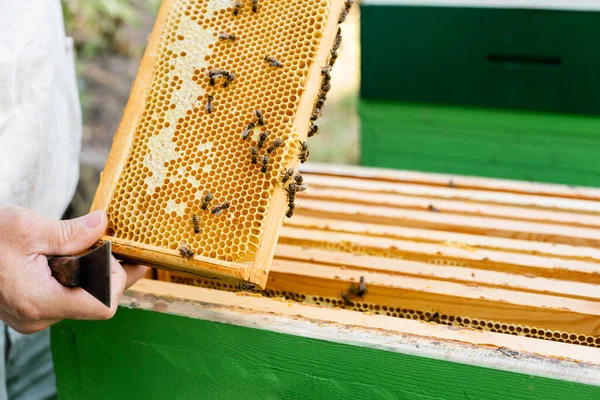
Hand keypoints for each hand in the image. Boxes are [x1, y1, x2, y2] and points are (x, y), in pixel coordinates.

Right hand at [0, 205, 147, 333]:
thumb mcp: (25, 227)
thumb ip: (69, 232)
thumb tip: (103, 225)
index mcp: (37, 300)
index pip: (102, 305)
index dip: (117, 279)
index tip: (115, 251)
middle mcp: (37, 317)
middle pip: (97, 302)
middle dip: (109, 272)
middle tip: (111, 242)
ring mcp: (34, 317)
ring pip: (83, 300)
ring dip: (94, 273)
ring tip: (90, 245)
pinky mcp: (32, 309)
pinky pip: (69, 297)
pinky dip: (80, 277)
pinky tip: (80, 254)